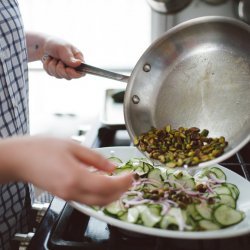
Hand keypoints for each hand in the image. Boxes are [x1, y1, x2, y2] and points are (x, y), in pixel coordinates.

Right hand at [0, 136, 132, 205]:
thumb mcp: (73, 146)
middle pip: (104, 199)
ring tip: (120, 181)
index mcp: (75, 177)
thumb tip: (112, 167)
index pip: (107, 186)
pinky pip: (88, 200)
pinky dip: (100, 194)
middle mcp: (72, 191)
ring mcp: (68, 196)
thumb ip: (95, 158)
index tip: (131, 175)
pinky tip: (104, 182)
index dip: (123, 183)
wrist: (21, 159)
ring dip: (112, 194)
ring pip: (97, 203)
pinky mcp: (65, 196)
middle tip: (129, 179)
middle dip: (121, 191)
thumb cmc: (42, 148)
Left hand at [42, 37, 83, 79]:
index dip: (75, 74)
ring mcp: (64, 70)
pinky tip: (49, 59)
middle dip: (60, 69)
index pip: (81, 73)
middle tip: (58, 59)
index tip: (67, 69)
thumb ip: (70, 57)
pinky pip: (51, 74)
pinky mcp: (56, 72)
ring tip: (53, 57)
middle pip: (68, 77)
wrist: (43, 43)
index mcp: (78, 60)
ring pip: (58, 76)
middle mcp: (72, 67)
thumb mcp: (63, 48)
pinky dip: (47, 66)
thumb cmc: (56, 43)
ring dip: (52, 66)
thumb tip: (79, 63)